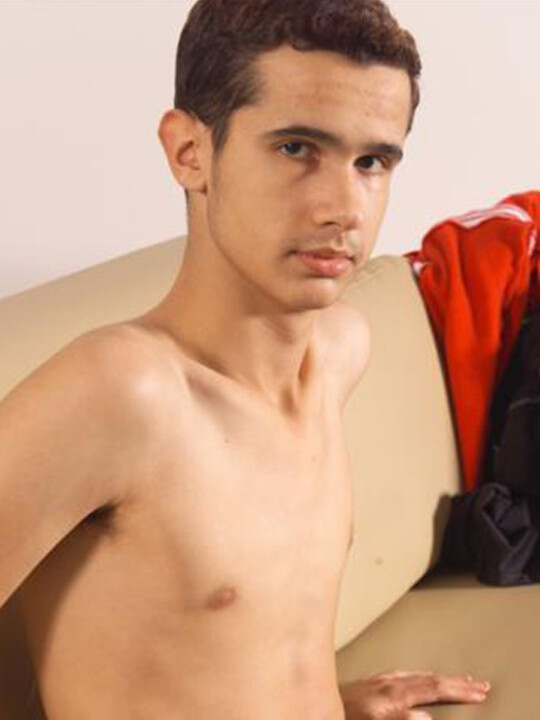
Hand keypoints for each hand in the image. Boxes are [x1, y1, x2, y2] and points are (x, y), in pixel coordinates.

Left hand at [339, 670, 490, 718]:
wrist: (314, 701)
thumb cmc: (343, 716)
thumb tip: (427, 718)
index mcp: (393, 696)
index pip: (434, 691)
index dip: (458, 691)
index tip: (479, 692)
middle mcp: (388, 684)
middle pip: (430, 680)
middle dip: (457, 683)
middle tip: (480, 685)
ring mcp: (379, 680)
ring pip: (418, 675)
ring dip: (441, 678)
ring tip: (460, 679)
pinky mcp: (371, 682)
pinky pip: (402, 674)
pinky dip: (419, 675)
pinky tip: (422, 675)